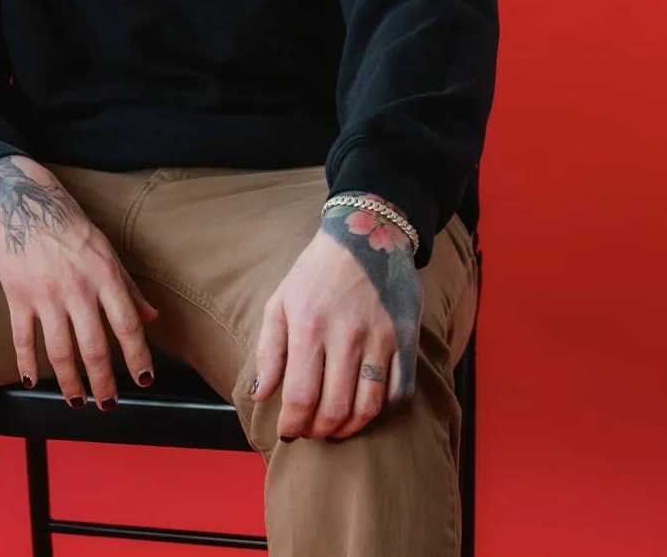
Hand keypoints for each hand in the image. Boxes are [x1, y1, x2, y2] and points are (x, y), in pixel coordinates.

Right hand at [0, 155, 158, 407]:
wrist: (27, 202)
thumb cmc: (71, 228)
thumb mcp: (107, 251)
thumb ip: (129, 287)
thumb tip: (152, 318)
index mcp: (104, 274)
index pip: (127, 324)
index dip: (138, 357)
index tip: (143, 381)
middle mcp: (77, 287)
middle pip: (94, 346)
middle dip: (103, 382)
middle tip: (108, 403)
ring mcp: (45, 293)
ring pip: (60, 351)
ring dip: (70, 383)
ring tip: (78, 401)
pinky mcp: (17, 295)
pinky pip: (22, 337)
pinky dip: (26, 363)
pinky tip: (31, 380)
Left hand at [249, 202, 422, 441]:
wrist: (365, 234)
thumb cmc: (315, 272)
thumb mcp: (281, 300)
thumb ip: (270, 350)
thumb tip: (261, 395)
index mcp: (310, 326)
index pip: (302, 395)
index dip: (294, 423)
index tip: (289, 432)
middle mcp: (346, 335)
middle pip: (336, 408)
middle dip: (319, 430)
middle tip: (312, 431)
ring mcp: (380, 338)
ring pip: (368, 406)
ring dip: (350, 428)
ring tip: (336, 427)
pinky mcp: (405, 338)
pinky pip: (398, 390)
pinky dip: (382, 410)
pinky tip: (366, 409)